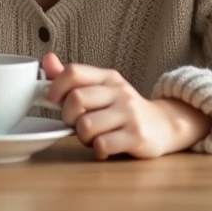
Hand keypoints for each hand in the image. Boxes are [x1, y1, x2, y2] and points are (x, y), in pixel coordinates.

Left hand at [42, 53, 211, 159]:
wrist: (164, 125)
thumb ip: (73, 78)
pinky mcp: (137, 137)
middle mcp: (119, 92)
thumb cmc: (123, 109)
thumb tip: (47, 60)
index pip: (74, 72)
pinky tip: (103, 147)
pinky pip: (102, 144)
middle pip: (76, 100)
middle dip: (67, 116)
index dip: (55, 87)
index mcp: (107, 77)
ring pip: (86, 125)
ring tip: (91, 136)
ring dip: (82, 136)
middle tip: (75, 123)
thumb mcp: (101, 88)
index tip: (52, 100)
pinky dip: (97, 149)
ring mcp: (129, 114)